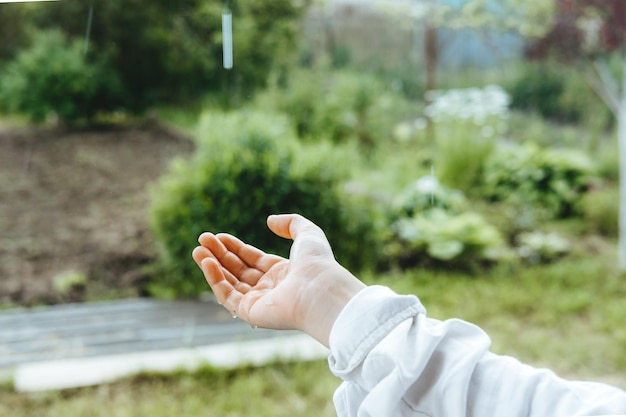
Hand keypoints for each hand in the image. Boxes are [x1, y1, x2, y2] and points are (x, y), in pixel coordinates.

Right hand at [192, 214, 365, 346]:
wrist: (319, 290)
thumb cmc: (317, 263)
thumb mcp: (307, 233)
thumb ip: (291, 223)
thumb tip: (270, 220)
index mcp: (283, 272)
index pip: (252, 259)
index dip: (234, 247)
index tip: (217, 236)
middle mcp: (270, 288)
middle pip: (238, 270)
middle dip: (219, 254)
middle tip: (202, 240)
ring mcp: (260, 301)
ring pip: (230, 283)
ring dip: (212, 266)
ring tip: (197, 250)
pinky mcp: (251, 312)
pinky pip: (227, 296)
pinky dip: (215, 279)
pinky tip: (206, 262)